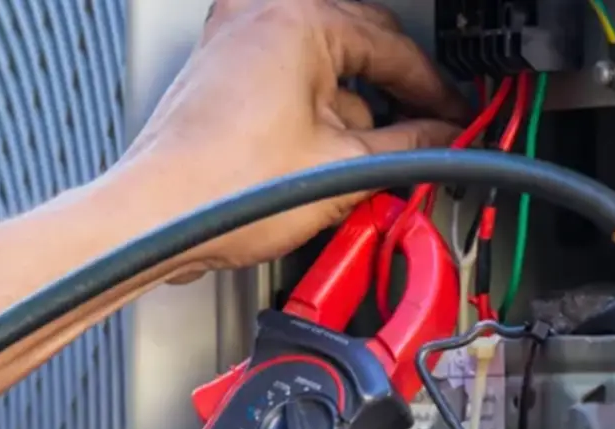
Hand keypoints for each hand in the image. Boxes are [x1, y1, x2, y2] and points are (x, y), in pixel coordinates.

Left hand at [108, 0, 467, 276]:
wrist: (158, 222)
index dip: (437, 91)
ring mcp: (236, 37)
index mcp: (299, 19)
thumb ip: (409, 148)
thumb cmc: (222, 190)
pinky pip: (290, 74)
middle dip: (398, 92)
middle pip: (361, 42)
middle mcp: (264, 13)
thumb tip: (442, 141)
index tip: (457, 118)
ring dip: (355, 104)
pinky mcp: (222, 69)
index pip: (395, 47)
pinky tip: (332, 151)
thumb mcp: (343, 168)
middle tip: (431, 128)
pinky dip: (316, 107)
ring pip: (325, 61)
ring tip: (376, 154)